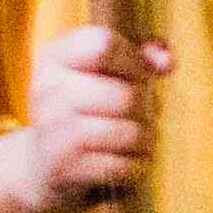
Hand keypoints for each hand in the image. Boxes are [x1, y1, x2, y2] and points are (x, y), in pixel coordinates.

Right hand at [25, 24, 169, 201]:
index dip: (134, 61)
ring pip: (130, 133)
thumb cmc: (89, 108)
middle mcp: (48, 89)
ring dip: (146, 139)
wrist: (45, 162)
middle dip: (146, 108)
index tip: (138, 75)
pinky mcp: (63, 167)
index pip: (104, 45)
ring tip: (136, 138)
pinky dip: (137, 165)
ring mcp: (52, 130)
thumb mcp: (107, 73)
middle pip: (127, 96)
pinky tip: (126, 159)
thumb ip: (142, 57)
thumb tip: (166, 62)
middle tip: (138, 114)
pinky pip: (124, 166)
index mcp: (56, 57)